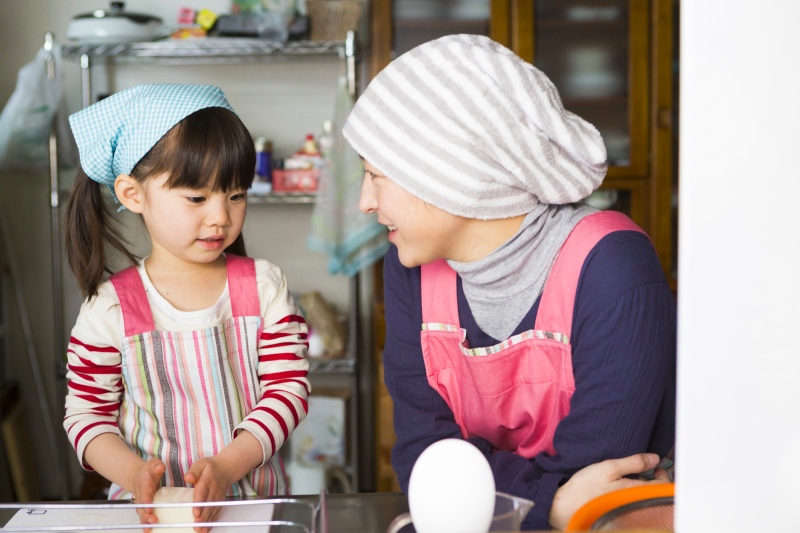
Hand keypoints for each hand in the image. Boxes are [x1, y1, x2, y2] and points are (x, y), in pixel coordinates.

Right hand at [131, 458, 165, 529]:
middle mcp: (141, 497)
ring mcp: (142, 504)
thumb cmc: (148, 471)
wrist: (138, 477)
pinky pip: (144, 517)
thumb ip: (156, 465)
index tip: (150, 508)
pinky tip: (151, 531)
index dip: (146, 502)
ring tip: (150, 528)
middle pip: (142, 508)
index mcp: (144, 486)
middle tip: (153, 521)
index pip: (145, 494)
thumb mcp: (153, 464)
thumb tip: (160, 468)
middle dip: (146, 515)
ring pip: (142, 515)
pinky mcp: (144, 509)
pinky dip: (146, 524)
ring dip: (146, 522)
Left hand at [184, 457, 234, 532]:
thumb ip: (194, 471)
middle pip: (208, 505)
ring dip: (207, 521)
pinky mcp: (219, 502)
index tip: (195, 512)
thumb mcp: (201, 464)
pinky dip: (212, 521)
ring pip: (212, 510)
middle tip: (197, 525)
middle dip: (203, 516)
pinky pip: (216, 513)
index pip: (202, 493)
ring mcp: (218, 497)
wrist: (226, 469)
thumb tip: (188, 478)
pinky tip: (206, 529)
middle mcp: (214, 490)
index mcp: (207, 480)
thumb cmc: (210, 467)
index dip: (199, 503)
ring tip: (200, 530)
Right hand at [548, 453, 670, 529]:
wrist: (568, 506)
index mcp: (636, 492)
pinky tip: (624, 488)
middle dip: (655, 482)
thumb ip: (634, 462)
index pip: (662, 487)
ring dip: (645, 488)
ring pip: (645, 499)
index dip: (664, 475)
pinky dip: (635, 494)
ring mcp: (628, 511)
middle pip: (655, 495)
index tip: (657, 467)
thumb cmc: (586, 487)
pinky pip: (635, 503)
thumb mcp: (610, 467)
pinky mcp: (620, 513)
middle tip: (649, 471)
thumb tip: (654, 459)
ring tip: (636, 478)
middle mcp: (635, 504)